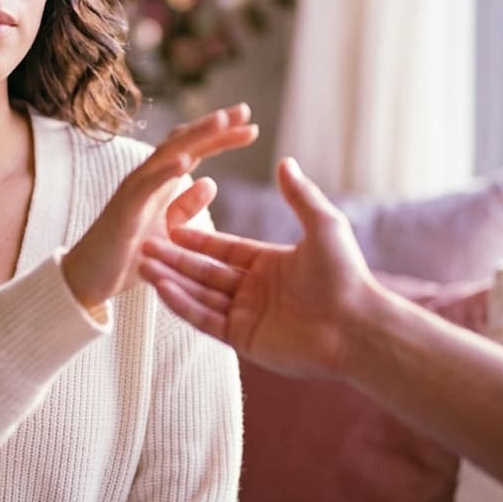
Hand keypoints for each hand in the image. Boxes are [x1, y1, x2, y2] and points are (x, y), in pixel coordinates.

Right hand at [62, 104, 257, 312]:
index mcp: (159, 182)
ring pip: (167, 154)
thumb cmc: (127, 255)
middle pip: (184, 142)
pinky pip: (147, 186)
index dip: (220, 136)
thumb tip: (211, 182)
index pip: (193, 149)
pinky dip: (166, 171)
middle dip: (215, 126)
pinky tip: (186, 161)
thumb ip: (185, 207)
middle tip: (245, 110)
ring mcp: (134, 190)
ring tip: (221, 120)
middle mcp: (147, 178)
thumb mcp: (166, 230)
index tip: (251, 126)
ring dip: (195, 136)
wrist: (90, 279)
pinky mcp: (124, 209)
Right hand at [139, 156, 381, 378]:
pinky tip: (162, 288)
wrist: (358, 326)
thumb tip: (285, 162)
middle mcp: (254, 290)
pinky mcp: (243, 339)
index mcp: (269, 264)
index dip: (196, 239)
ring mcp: (247, 316)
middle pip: (205, 271)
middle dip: (174, 259)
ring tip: (144, 265)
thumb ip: (299, 195)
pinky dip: (183, 304)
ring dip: (172, 280)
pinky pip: (205, 319)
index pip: (224, 249)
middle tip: (145, 246)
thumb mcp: (322, 225)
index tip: (170, 227)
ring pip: (200, 294)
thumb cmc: (346, 274)